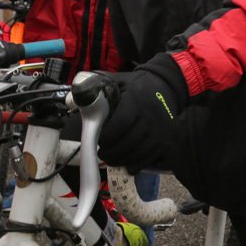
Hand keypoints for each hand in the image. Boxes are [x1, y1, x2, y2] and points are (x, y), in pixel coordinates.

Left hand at [98, 54, 186, 173]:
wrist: (166, 85)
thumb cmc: (137, 84)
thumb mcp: (117, 80)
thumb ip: (98, 86)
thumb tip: (79, 95)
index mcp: (136, 100)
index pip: (120, 125)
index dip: (106, 137)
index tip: (98, 139)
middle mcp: (150, 115)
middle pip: (128, 142)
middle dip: (111, 152)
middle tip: (102, 153)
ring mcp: (160, 129)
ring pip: (138, 152)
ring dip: (121, 160)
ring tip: (111, 159)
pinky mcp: (165, 138)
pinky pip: (149, 157)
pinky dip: (137, 164)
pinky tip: (127, 165)